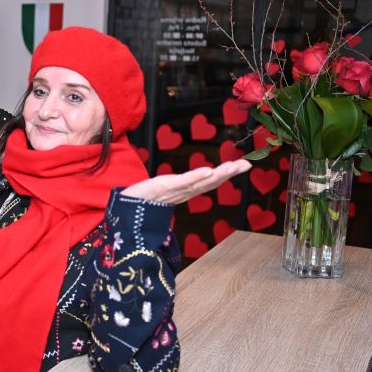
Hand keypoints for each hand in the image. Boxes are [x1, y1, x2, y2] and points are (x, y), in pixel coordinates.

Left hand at [121, 159, 251, 204]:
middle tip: (246, 165)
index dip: (227, 174)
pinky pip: (183, 182)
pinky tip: (208, 170)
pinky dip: (196, 177)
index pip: (209, 181)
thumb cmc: (145, 197)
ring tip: (233, 166)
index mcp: (185, 191)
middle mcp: (183, 192)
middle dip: (229, 174)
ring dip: (218, 174)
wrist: (125, 206)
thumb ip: (180, 184)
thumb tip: (194, 178)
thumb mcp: (166, 188)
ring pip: (201, 182)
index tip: (244, 165)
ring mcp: (175, 190)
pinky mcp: (164, 187)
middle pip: (210, 182)